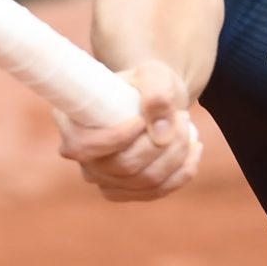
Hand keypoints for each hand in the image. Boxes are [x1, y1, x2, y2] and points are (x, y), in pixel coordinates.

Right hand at [56, 59, 202, 203]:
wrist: (154, 99)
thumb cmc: (145, 83)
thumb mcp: (152, 74)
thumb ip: (156, 92)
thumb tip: (161, 132)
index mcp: (72, 124)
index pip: (84, 146)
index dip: (115, 138)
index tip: (142, 120)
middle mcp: (84, 159)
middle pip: (124, 166)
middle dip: (161, 143)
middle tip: (182, 115)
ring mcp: (105, 179)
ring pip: (146, 181)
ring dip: (176, 154)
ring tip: (187, 125)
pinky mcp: (128, 191)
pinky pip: (157, 191)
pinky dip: (182, 172)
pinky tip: (194, 149)